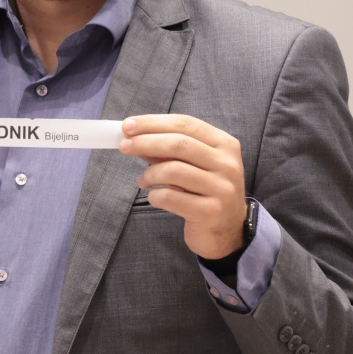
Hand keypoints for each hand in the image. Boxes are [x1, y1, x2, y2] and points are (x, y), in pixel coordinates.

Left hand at [120, 114, 246, 259]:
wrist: (228, 230)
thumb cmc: (206, 191)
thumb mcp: (194, 164)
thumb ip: (169, 150)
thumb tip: (136, 137)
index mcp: (224, 144)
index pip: (185, 124)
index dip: (153, 123)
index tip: (127, 125)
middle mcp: (227, 163)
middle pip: (178, 144)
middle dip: (145, 142)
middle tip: (124, 146)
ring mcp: (221, 188)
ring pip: (174, 170)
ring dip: (149, 174)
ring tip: (142, 181)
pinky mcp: (211, 211)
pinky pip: (172, 197)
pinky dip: (155, 195)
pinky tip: (154, 197)